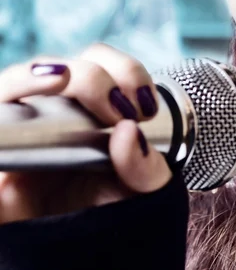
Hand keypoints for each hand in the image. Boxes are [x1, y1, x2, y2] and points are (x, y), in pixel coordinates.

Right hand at [0, 43, 171, 223]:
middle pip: (58, 69)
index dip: (124, 70)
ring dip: (30, 76)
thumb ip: (145, 165)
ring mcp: (19, 134)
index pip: (99, 62)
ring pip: (9, 87)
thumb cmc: (112, 213)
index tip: (145, 105)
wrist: (85, 255)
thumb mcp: (142, 190)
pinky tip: (11, 111)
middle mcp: (52, 114)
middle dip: (92, 78)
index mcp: (91, 108)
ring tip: (59, 78)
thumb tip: (128, 132)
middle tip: (120, 112)